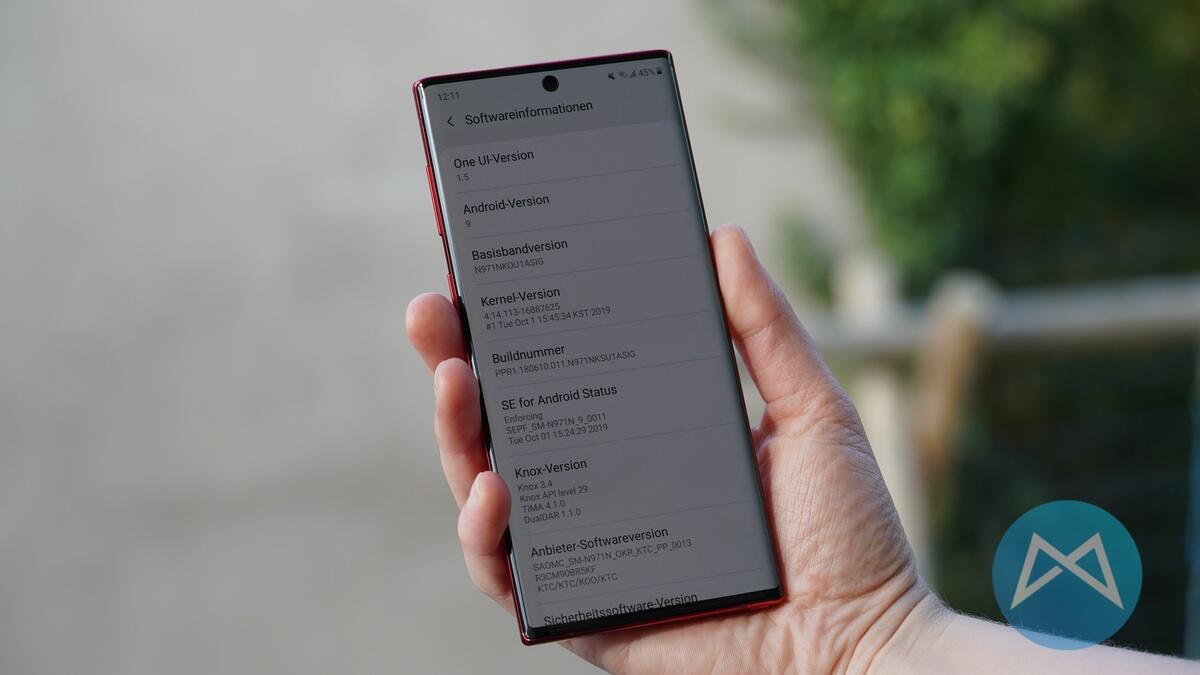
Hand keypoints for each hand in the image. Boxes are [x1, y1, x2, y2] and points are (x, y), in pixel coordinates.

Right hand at [407, 225, 930, 673]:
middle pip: (508, 422)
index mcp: (648, 437)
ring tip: (454, 378)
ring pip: (487, 488)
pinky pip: (506, 574)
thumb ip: (765, 329)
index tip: (487, 268)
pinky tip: (493, 488)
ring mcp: (585, 548)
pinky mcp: (580, 610)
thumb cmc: (848, 535)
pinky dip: (483, 532)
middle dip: (457, 361)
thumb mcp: (811, 411)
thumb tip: (722, 237)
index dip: (517, 325)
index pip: (565, 372)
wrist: (864, 648)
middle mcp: (605, 488)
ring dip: (456, 434)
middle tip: (433, 310)